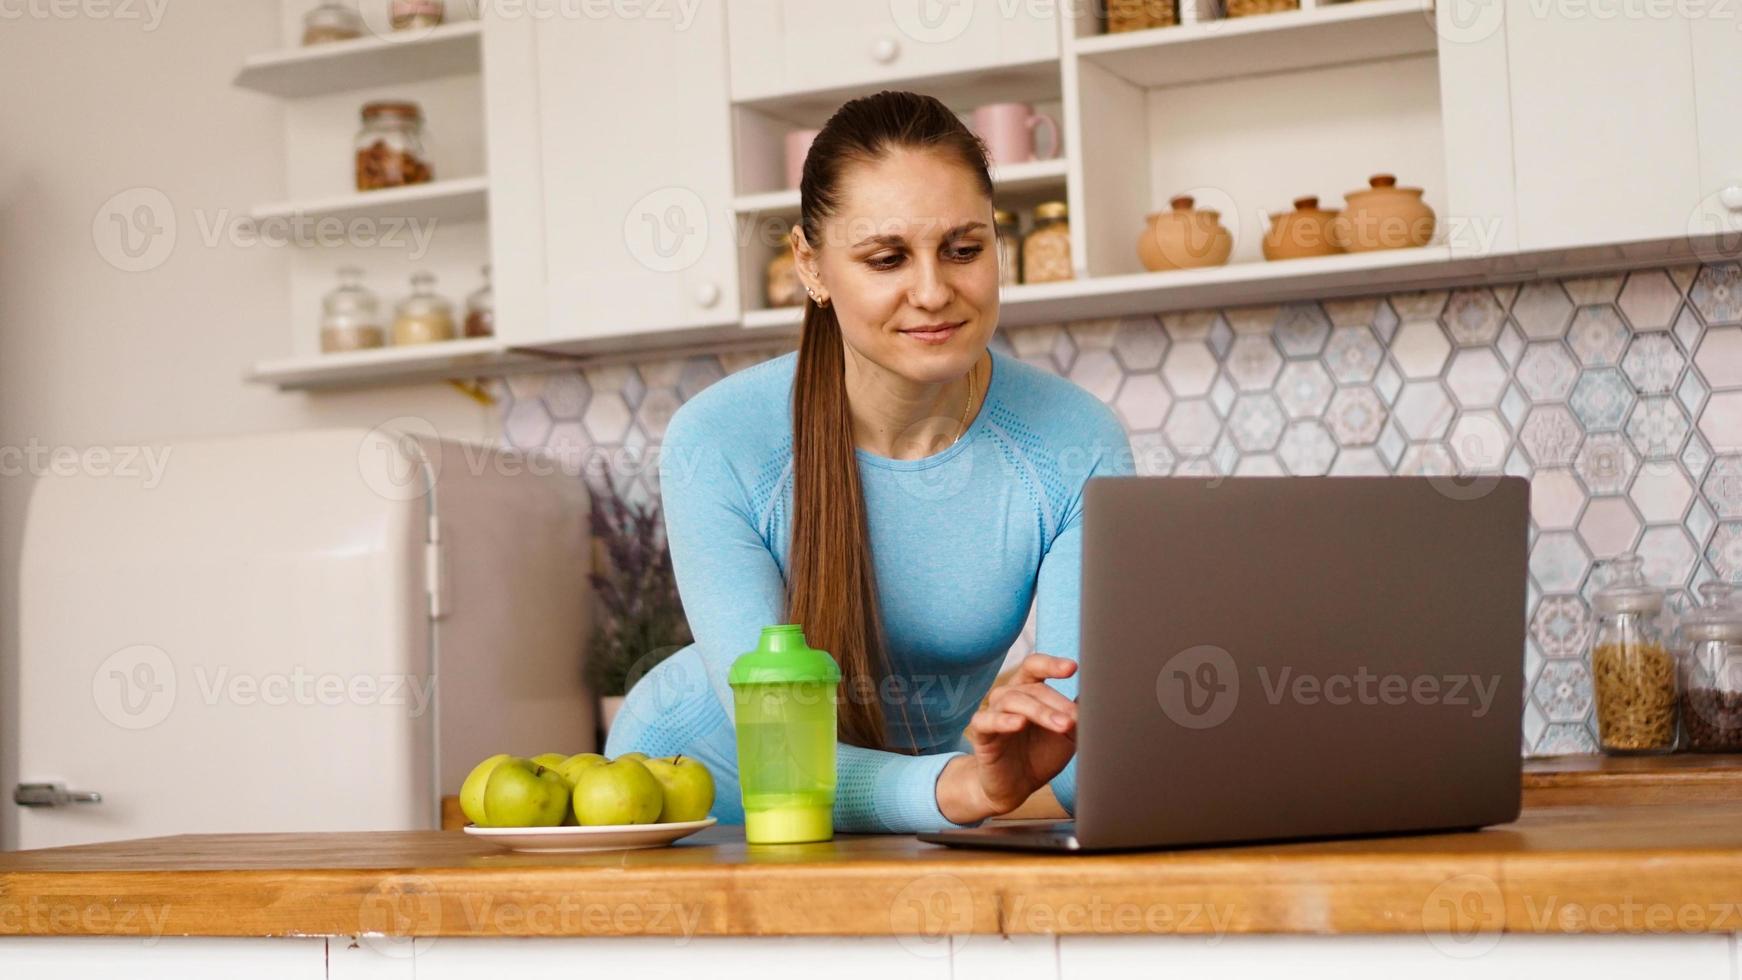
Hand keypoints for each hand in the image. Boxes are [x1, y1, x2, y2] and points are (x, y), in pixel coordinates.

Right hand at [936, 654, 1077, 824]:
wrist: (1016, 786)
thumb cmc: (1040, 754)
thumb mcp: (1067, 734)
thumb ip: (1077, 713)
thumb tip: (1100, 692)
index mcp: (1028, 690)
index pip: (1036, 667)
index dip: (1052, 664)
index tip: (1072, 668)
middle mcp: (1009, 695)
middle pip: (1031, 687)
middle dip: (1056, 702)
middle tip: (1074, 717)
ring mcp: (993, 712)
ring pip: (1012, 700)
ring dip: (1040, 711)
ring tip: (1061, 725)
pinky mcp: (981, 733)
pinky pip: (986, 721)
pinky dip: (1003, 720)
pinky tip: (1019, 723)